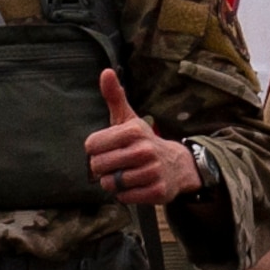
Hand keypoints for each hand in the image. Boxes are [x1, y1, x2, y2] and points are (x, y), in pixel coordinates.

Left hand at [85, 70, 198, 202]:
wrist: (178, 165)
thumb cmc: (144, 141)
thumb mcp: (129, 119)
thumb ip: (115, 97)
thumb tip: (105, 72)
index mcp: (133, 131)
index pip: (91, 146)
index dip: (96, 149)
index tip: (110, 148)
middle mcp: (144, 150)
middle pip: (98, 166)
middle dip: (104, 168)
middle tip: (118, 163)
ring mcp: (152, 172)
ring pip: (111, 184)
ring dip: (115, 182)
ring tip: (128, 174)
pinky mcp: (158, 191)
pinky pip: (125, 197)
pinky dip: (126, 194)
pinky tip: (137, 185)